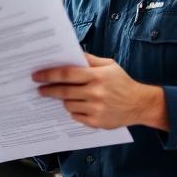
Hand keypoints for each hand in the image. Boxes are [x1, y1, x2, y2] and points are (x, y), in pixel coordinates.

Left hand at [33, 53, 168, 130]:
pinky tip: (77, 106)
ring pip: (68, 105)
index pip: (67, 74)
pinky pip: (76, 116)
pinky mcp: (96, 122)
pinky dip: (73, 111)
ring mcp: (96, 109)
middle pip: (64, 91)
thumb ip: (89, 59)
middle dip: (48, 90)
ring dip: (63, 100)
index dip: (49, 74)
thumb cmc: (122, 82)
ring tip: (63, 96)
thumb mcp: (109, 65)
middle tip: (39, 89)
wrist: (139, 104)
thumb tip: (70, 54)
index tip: (37, 75)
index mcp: (97, 76)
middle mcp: (96, 93)